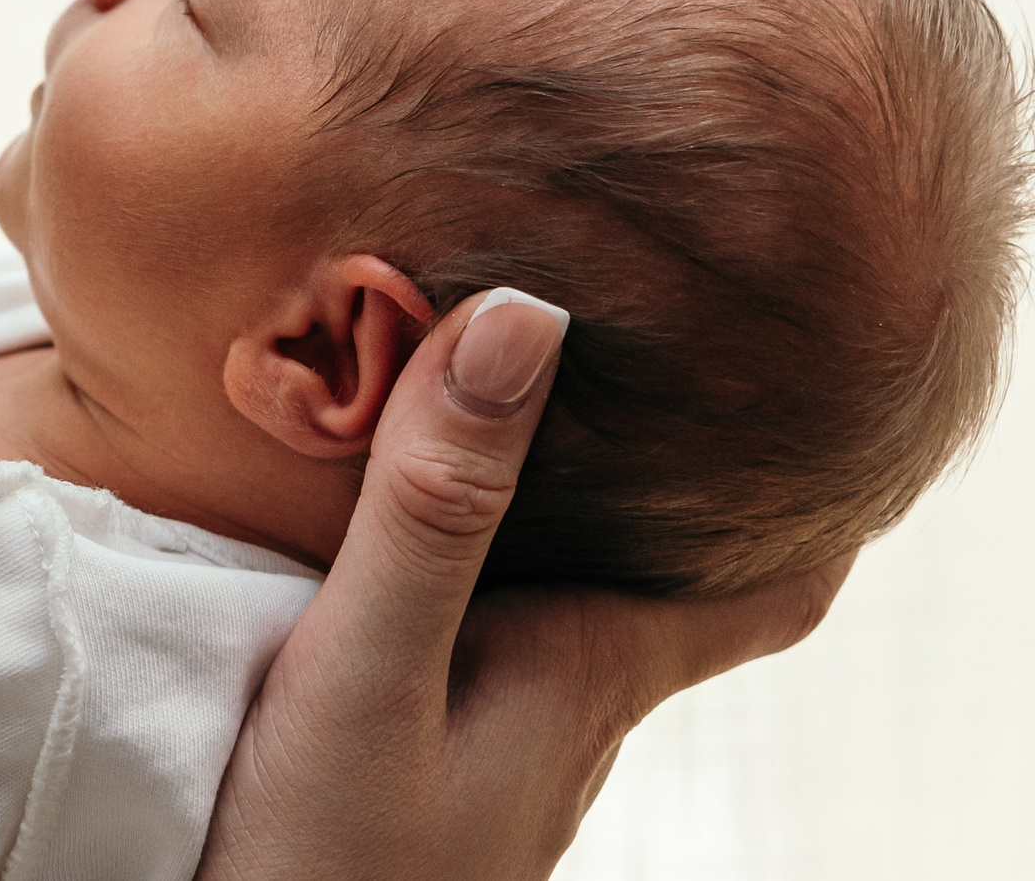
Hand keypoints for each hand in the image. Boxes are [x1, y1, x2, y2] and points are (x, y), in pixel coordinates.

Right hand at [194, 290, 846, 880]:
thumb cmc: (321, 854)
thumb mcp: (368, 666)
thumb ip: (433, 508)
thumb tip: (523, 317)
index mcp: (594, 666)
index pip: (773, 589)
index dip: (820, 498)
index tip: (823, 390)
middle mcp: (573, 700)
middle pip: (670, 569)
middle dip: (674, 462)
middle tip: (660, 336)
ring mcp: (505, 735)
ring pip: (583, 593)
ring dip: (576, 500)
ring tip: (536, 382)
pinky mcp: (428, 746)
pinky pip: (492, 619)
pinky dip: (488, 546)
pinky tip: (420, 508)